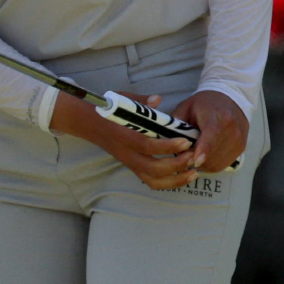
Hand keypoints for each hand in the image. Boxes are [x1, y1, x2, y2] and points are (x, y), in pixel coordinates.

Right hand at [48, 91, 198, 189]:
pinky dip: (168, 183)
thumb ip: (141, 101)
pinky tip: (183, 177)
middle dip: (176, 166)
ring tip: (193, 173)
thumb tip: (158, 100)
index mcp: (124, 136)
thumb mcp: (122, 99)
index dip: (167, 146)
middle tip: (193, 158)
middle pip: (153, 168)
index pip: (147, 145)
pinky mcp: (132, 168)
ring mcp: (129, 163)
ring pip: (153, 180)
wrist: (89, 123)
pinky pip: (151, 181)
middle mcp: (126, 154)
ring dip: (175, 180)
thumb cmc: (108, 109)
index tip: (184, 141)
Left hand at [171, 90, 248, 172]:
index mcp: (218, 117)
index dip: (203, 151)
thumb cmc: (204, 103)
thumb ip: (177, 126)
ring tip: (194, 156)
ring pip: (218, 163)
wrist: (231, 97)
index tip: (195, 162)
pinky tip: (204, 157)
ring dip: (203, 165)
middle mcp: (233, 129)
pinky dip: (211, 165)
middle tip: (184, 156)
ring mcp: (239, 140)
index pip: (212, 137)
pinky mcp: (241, 148)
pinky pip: (223, 164)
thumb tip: (169, 147)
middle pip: (213, 154)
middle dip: (196, 160)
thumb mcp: (186, 108)